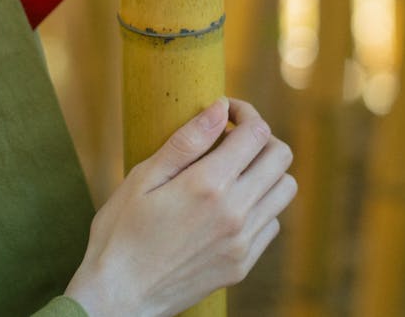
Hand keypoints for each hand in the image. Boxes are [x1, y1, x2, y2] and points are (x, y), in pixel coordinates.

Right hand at [64, 98, 296, 316]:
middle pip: (281, 156)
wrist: (118, 298)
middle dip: (261, 136)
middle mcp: (235, 213)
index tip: (226, 112)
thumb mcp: (144, 177)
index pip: (256, 133)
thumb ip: (188, 140)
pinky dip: (261, 205)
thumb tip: (220, 107)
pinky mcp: (242, 266)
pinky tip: (231, 203)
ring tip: (235, 169)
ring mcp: (243, 243)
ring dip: (266, 170)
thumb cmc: (122, 232)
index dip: (245, 112)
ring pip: (285, 190)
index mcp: (209, 185)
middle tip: (232, 137)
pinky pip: (272, 223)